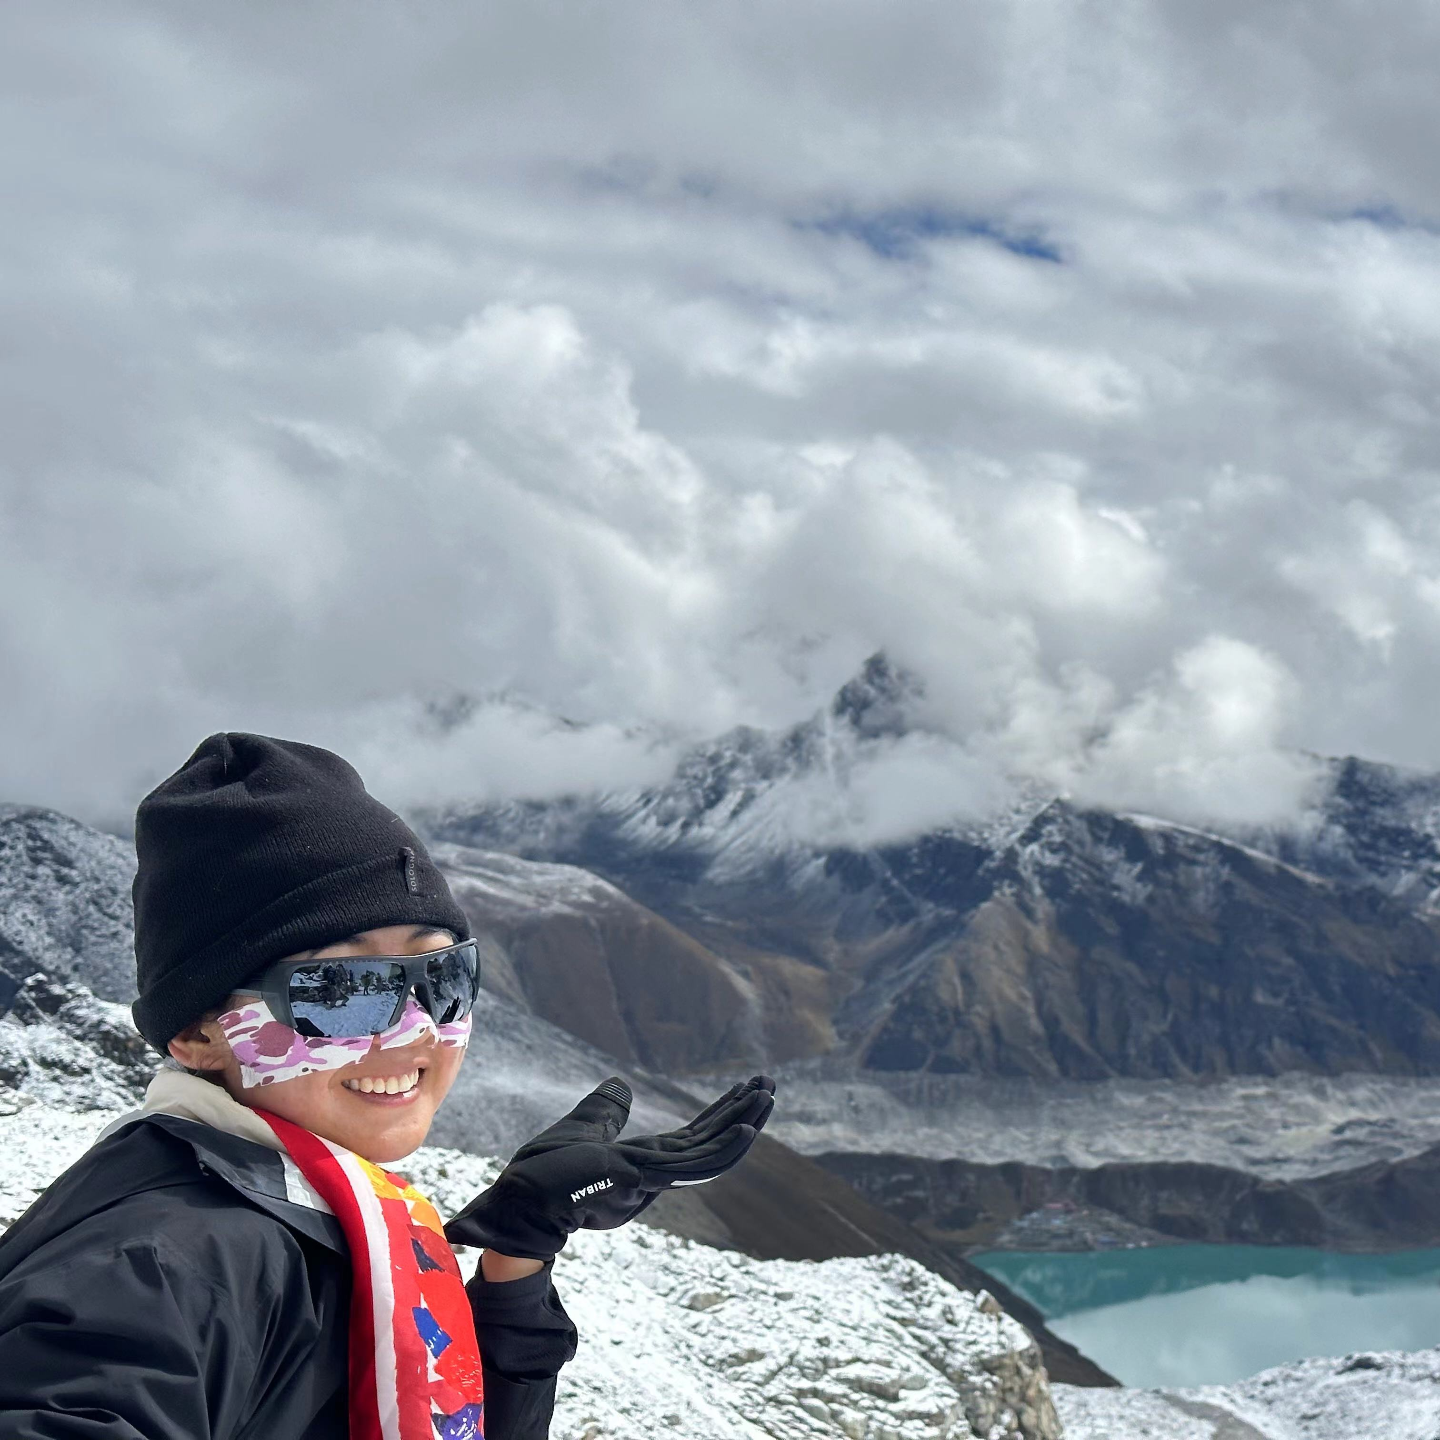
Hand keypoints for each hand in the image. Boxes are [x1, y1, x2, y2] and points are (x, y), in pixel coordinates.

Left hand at [444, 1074, 775, 1260]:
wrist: (524, 1199)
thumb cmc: (547, 1172)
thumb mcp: (583, 1128)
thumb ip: (606, 1110)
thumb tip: (621, 1086)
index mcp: (646, 1160)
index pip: (695, 1135)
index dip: (721, 1112)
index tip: (744, 1088)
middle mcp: (658, 1171)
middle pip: (713, 1139)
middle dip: (743, 1112)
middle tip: (770, 1085)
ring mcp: (657, 1178)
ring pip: (715, 1152)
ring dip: (744, 1124)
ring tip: (768, 1095)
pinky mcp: (650, 1181)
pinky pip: (700, 1168)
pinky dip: (727, 1149)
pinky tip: (748, 1129)